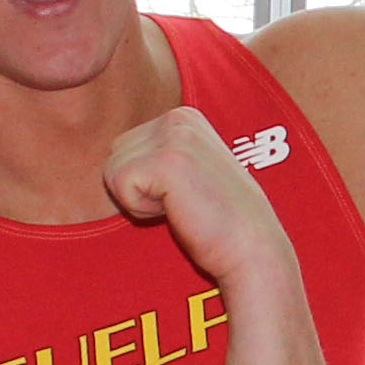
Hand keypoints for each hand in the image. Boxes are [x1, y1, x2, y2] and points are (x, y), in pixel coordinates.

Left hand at [106, 106, 299, 291]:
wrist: (251, 248)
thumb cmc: (219, 221)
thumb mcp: (189, 170)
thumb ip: (158, 154)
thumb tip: (113, 155)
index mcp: (183, 116)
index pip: (125, 147)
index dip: (146, 182)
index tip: (184, 193)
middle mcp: (179, 117)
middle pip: (114, 154)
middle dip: (138, 188)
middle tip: (181, 202)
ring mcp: (174, 136)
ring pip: (113, 170)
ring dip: (140, 200)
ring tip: (180, 205)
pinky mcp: (167, 160)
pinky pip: (121, 185)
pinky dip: (141, 210)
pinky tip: (176, 211)